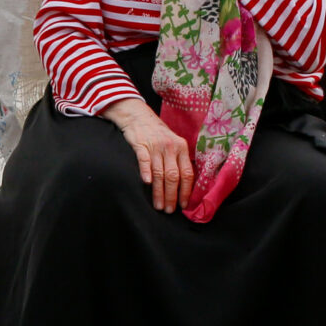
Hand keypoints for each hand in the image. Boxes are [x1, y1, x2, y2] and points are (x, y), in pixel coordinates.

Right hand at [106, 98, 192, 213]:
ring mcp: (155, 146)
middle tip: (169, 210)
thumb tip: (184, 184)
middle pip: (173, 176)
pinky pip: (144, 160)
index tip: (184, 204)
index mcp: (181, 148)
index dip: (186, 191)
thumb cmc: (156, 132)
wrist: (138, 115)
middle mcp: (170, 147)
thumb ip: (178, 159)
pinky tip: (147, 183)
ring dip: (159, 192)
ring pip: (160, 173)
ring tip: (158, 205)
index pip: (187, 173)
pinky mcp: (140, 144)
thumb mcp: (173, 142)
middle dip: (172, 196)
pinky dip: (146, 172)